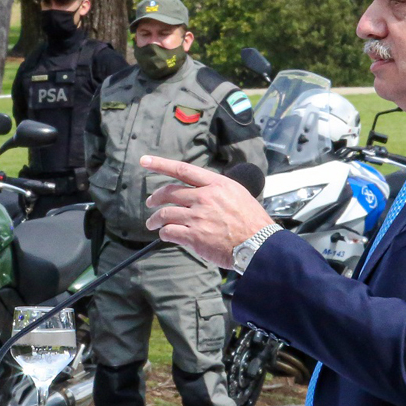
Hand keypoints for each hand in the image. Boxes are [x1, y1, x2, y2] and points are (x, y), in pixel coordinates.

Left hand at [140, 155, 274, 267]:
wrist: (259, 244)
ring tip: (152, 224)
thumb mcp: (237, 194)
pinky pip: (170, 232)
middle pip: (169, 192)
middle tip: (150, 203)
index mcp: (215, 184)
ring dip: (155, 219)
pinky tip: (165, 235)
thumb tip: (200, 191)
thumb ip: (216, 190)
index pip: (182, 170)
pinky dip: (164, 233)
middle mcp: (204, 197)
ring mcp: (198, 217)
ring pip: (165, 213)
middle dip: (155, 197)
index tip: (145, 160)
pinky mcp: (194, 237)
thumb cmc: (252, 221)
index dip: (160, 164)